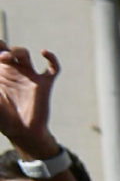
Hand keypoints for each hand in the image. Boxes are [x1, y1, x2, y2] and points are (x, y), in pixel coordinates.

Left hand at [0, 44, 59, 159]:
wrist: (22, 132)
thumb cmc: (3, 118)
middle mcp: (13, 72)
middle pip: (7, 49)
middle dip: (2, 48)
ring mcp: (29, 76)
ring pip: (23, 54)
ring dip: (16, 51)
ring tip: (7, 57)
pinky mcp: (44, 84)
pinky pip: (52, 68)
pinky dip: (51, 58)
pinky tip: (44, 52)